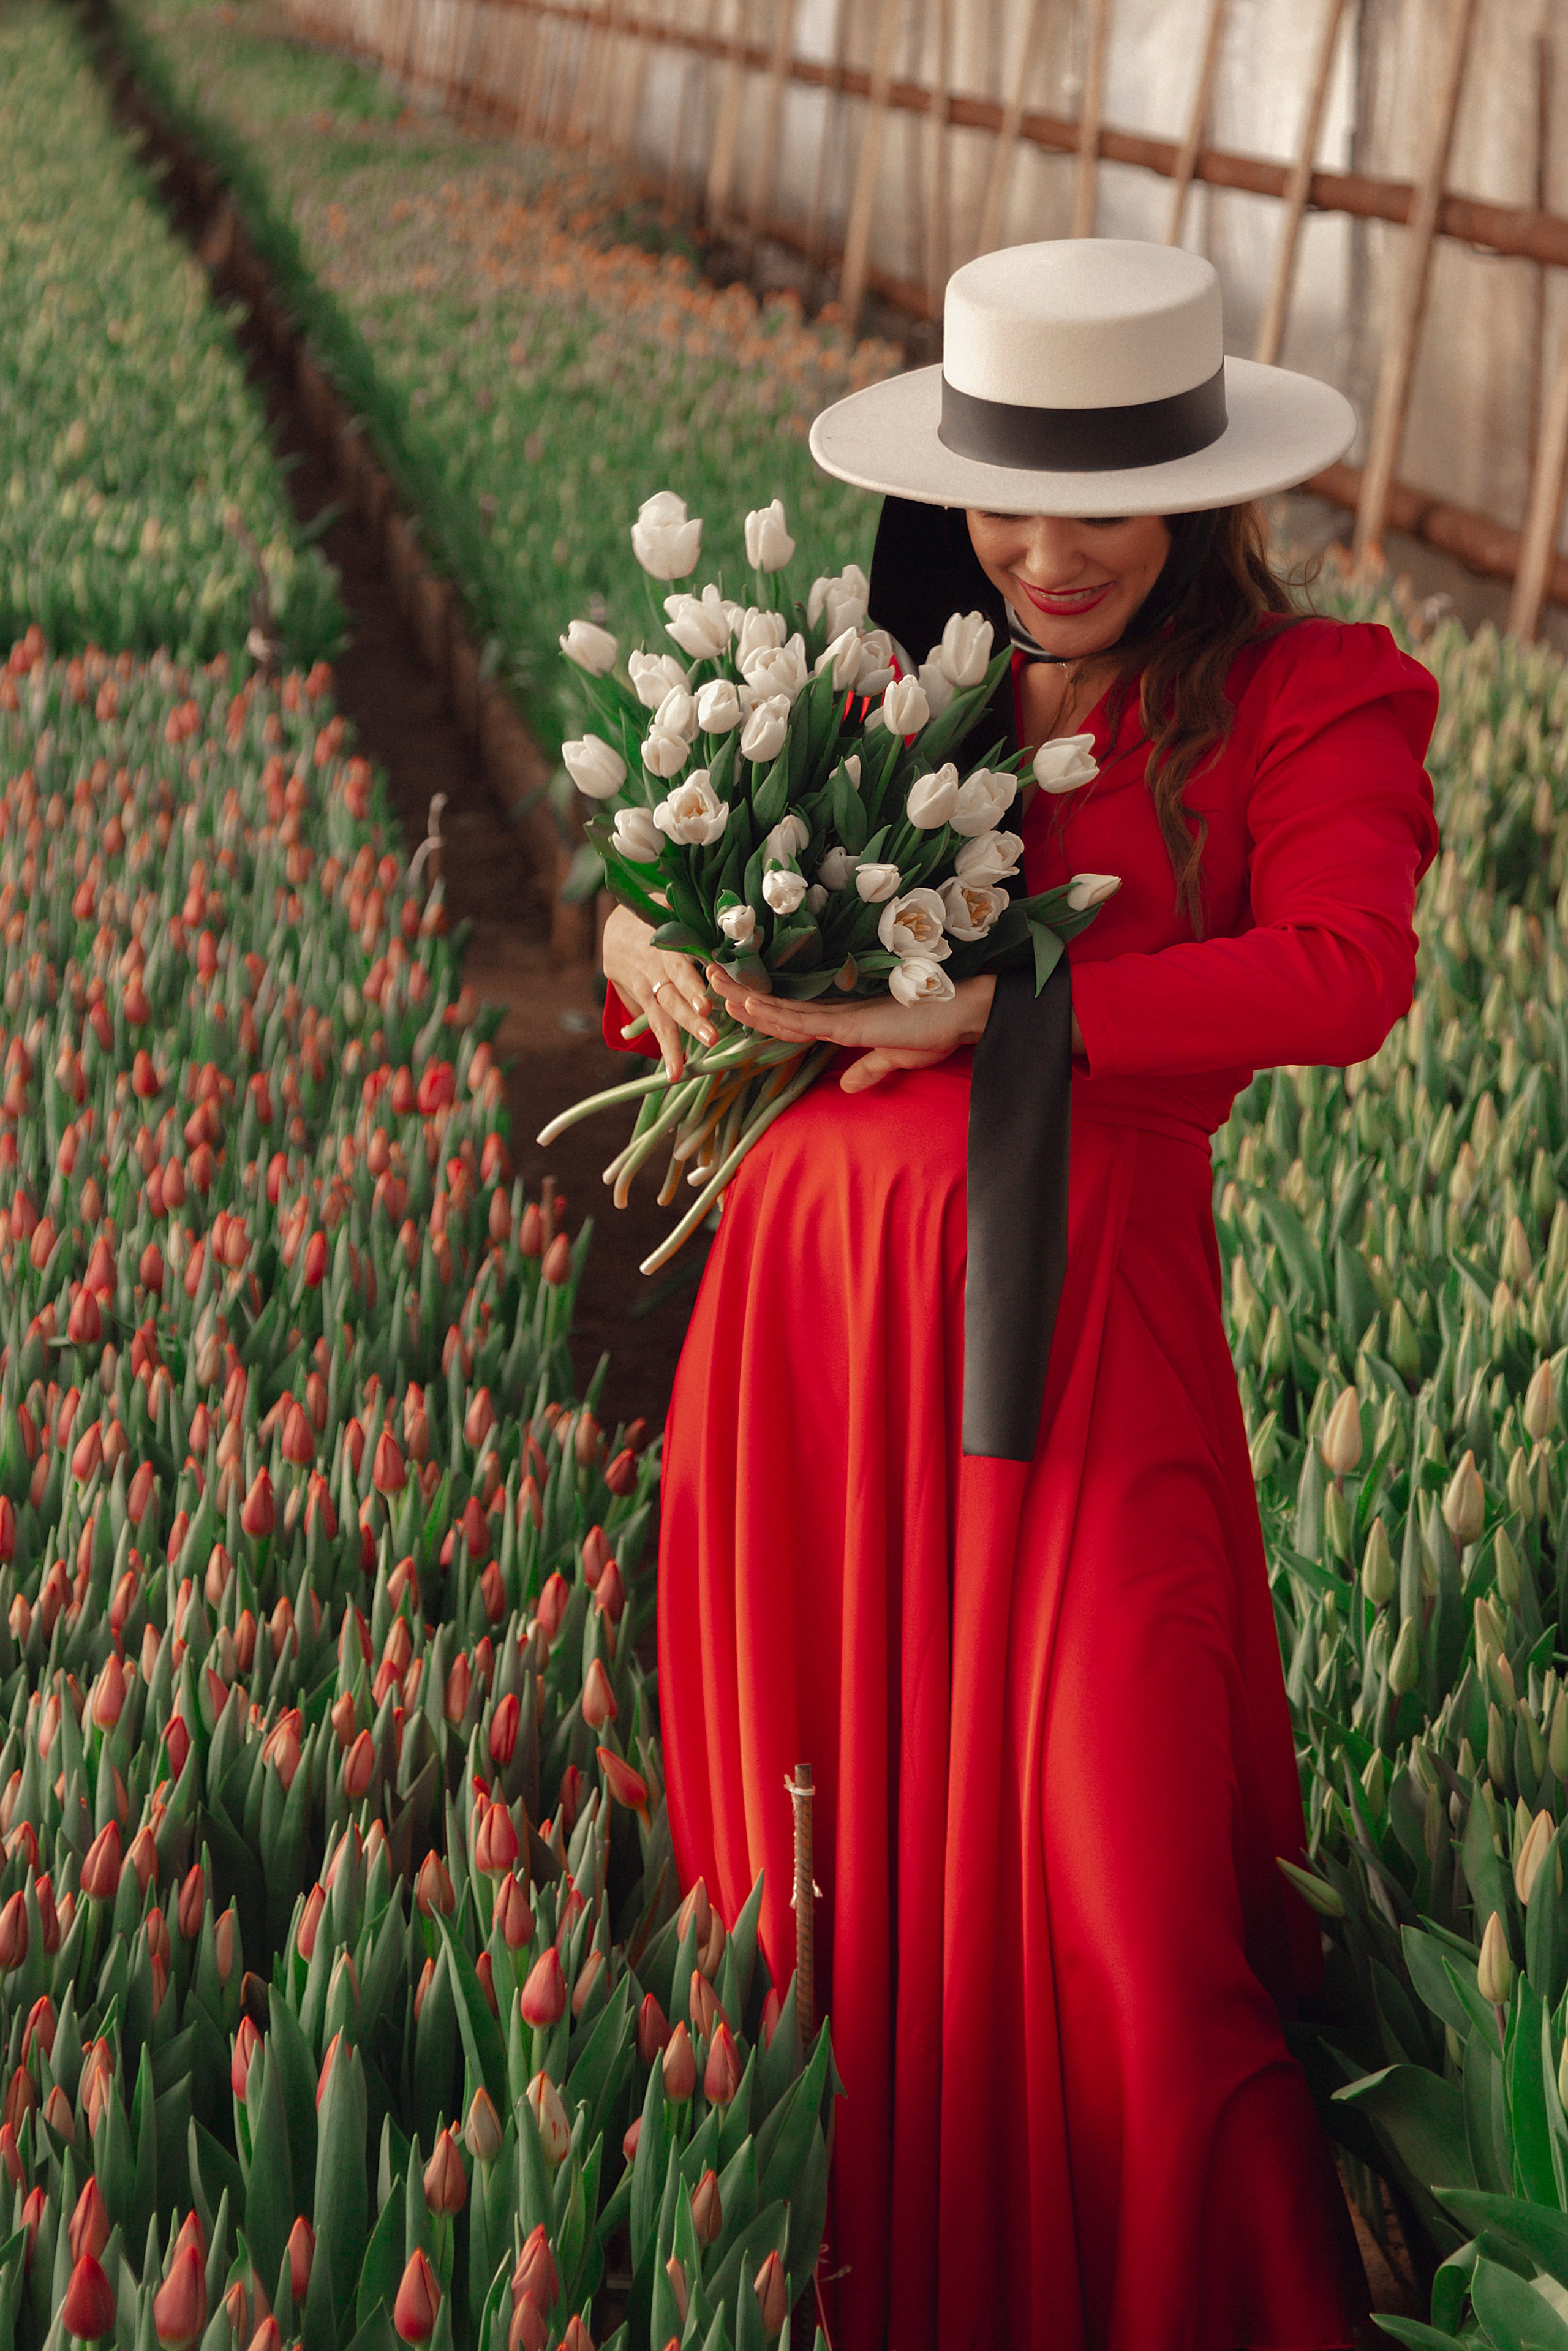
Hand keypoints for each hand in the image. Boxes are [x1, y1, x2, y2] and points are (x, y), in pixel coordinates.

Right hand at [601, 904, 716, 1080]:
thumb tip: (747, 928)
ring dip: (673, 1042)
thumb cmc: (660, 917)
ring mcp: (644, 984)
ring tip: (680, 1069)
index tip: (706, 1003)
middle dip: (689, 1017)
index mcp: (666, 943)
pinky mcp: (639, 998)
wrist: (615, 926)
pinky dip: (665, 1047)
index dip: (691, 984)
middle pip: (671, 994)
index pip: (679, 965)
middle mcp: (653, 966)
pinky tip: (673, 1072)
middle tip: (711, 1037)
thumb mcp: (674, 911)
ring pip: (660, 1014)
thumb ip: (702, 923)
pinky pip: (654, 1024)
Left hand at [707, 966, 996, 1094]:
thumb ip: (869, 1069)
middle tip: (707, 975)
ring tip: (713, 984)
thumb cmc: (937, 1029)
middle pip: (778, 1005)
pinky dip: (774, 1013)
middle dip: (740, 992)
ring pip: (782, 1009)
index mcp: (843, 1021)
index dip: (760, 1008)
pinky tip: (749, 1006)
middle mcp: (836, 1014)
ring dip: (745, 998)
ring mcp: (842, 1016)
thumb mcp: (896, 1056)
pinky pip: (804, 1020)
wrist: (965, 1013)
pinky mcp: (852, 1023)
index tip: (731, 997)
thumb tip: (848, 1087)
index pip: (791, 1017)